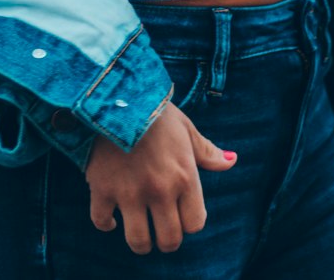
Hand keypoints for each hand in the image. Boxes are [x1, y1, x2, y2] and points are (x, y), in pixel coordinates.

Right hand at [84, 100, 234, 254]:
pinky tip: (111, 218)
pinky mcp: (103, 188)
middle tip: (160, 230)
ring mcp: (130, 192)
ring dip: (141, 241)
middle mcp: (160, 190)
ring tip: (139, 229)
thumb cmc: (156, 111)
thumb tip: (232, 161)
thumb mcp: (186, 128)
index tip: (180, 213)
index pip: (195, 223)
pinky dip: (106, 224)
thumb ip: (208, 151)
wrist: (116, 93)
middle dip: (167, 240)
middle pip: (169, 240)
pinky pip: (102, 221)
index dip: (189, 222)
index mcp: (184, 176)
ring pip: (139, 240)